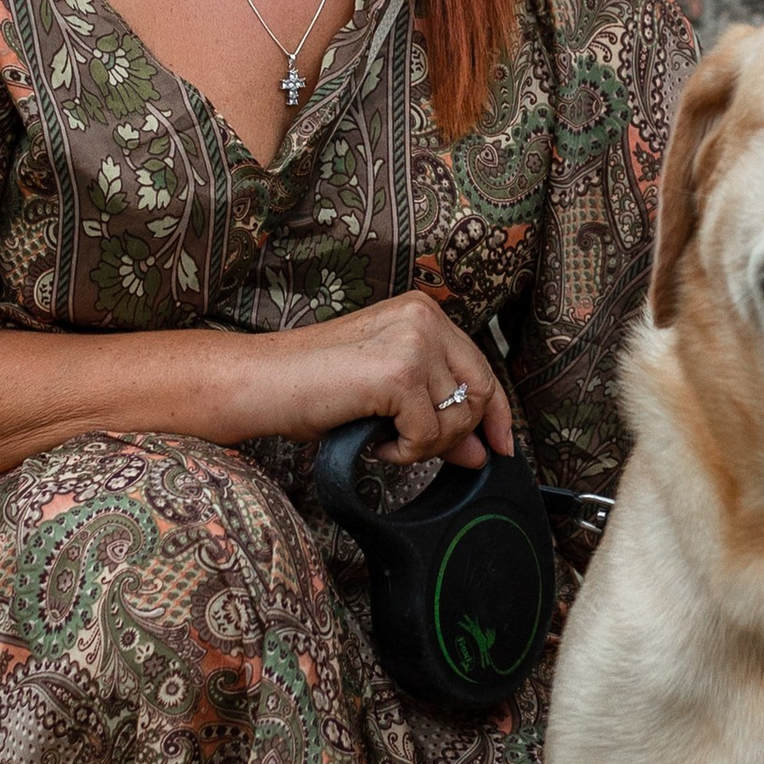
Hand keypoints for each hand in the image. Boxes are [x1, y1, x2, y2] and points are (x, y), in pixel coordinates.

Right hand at [251, 292, 512, 470]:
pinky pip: (429, 434)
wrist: (264, 383)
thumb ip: (438, 413)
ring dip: (423, 444)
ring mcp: (414, 340)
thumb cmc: (313, 386)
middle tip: (415, 448)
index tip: (500, 447)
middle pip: (480, 393)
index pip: (481, 367)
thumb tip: (482, 452)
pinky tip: (373, 440)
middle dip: (456, 435)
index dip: (497, 414)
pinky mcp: (400, 371)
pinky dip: (404, 452)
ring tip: (381, 435)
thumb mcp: (389, 396)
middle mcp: (424, 316)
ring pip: (456, 418)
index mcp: (422, 312)